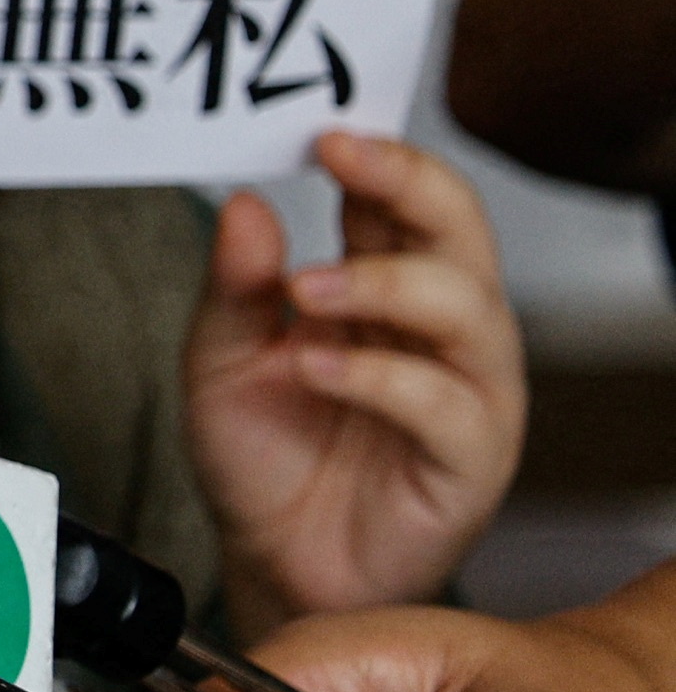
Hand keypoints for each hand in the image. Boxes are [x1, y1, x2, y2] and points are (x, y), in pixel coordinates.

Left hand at [181, 130, 524, 626]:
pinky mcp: (469, 459)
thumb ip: (234, 287)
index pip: (405, 201)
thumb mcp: (222, 358)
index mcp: (386, 289)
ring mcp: (464, 392)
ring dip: (385, 284)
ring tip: (307, 289)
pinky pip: (447, 406)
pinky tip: (317, 368)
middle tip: (344, 157)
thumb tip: (242, 205)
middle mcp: (438, 330)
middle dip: (409, 182)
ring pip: (468, 309)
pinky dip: (381, 379)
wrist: (270, 560)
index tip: (325, 130)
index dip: (378, 157)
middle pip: (459, 232)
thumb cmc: (264, 454)